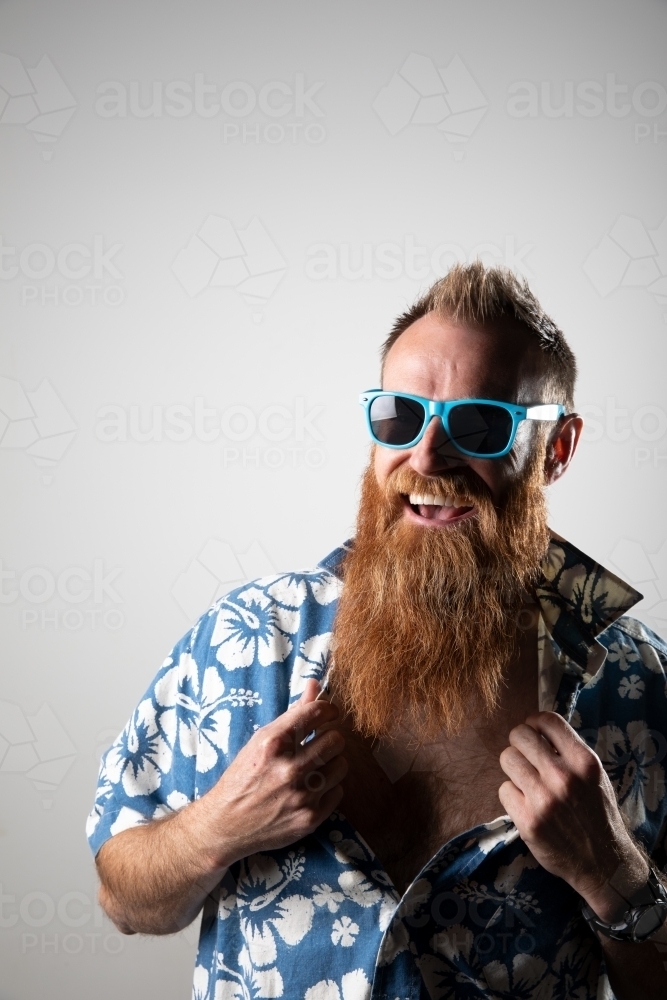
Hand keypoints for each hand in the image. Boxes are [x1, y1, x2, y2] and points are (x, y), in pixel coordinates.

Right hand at [199, 679, 347, 869]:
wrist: (226, 825)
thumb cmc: (243, 777)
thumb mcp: (261, 740)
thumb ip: (293, 712)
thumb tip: (315, 684)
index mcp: (272, 743)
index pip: (318, 712)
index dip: (327, 709)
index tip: (326, 714)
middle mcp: (288, 769)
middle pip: (336, 739)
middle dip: (330, 737)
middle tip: (320, 742)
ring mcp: (300, 796)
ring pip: (341, 765)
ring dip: (331, 763)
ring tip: (316, 766)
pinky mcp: (309, 818)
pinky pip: (338, 791)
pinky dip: (328, 788)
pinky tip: (311, 788)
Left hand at [498, 711, 648, 920]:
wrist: (604, 863)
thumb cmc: (596, 814)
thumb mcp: (594, 776)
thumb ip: (568, 752)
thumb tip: (536, 728)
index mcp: (584, 761)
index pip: (546, 720)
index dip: (534, 722)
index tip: (533, 732)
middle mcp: (563, 777)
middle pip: (519, 736)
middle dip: (519, 743)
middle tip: (525, 756)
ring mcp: (544, 799)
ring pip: (507, 759)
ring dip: (514, 768)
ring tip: (526, 780)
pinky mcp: (527, 820)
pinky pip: (504, 789)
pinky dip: (512, 795)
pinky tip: (526, 804)